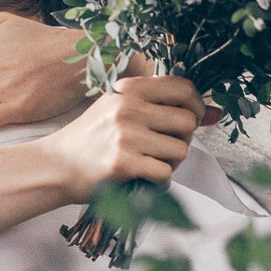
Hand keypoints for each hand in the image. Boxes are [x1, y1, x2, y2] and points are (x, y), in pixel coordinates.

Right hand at [38, 75, 207, 204]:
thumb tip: (215, 113)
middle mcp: (128, 107)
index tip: (191, 120)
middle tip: (165, 150)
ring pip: (180, 150)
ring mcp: (126, 135)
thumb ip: (162, 108)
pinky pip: (165, 173)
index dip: (196, 106)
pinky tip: (144, 180)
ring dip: (171, 163)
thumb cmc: (91, 140)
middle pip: (187, 122)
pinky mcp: (123, 163)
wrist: (55, 166)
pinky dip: (160, 182)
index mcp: (128, 89)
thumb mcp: (120, 110)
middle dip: (183, 140)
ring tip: (150, 165)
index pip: (183, 87)